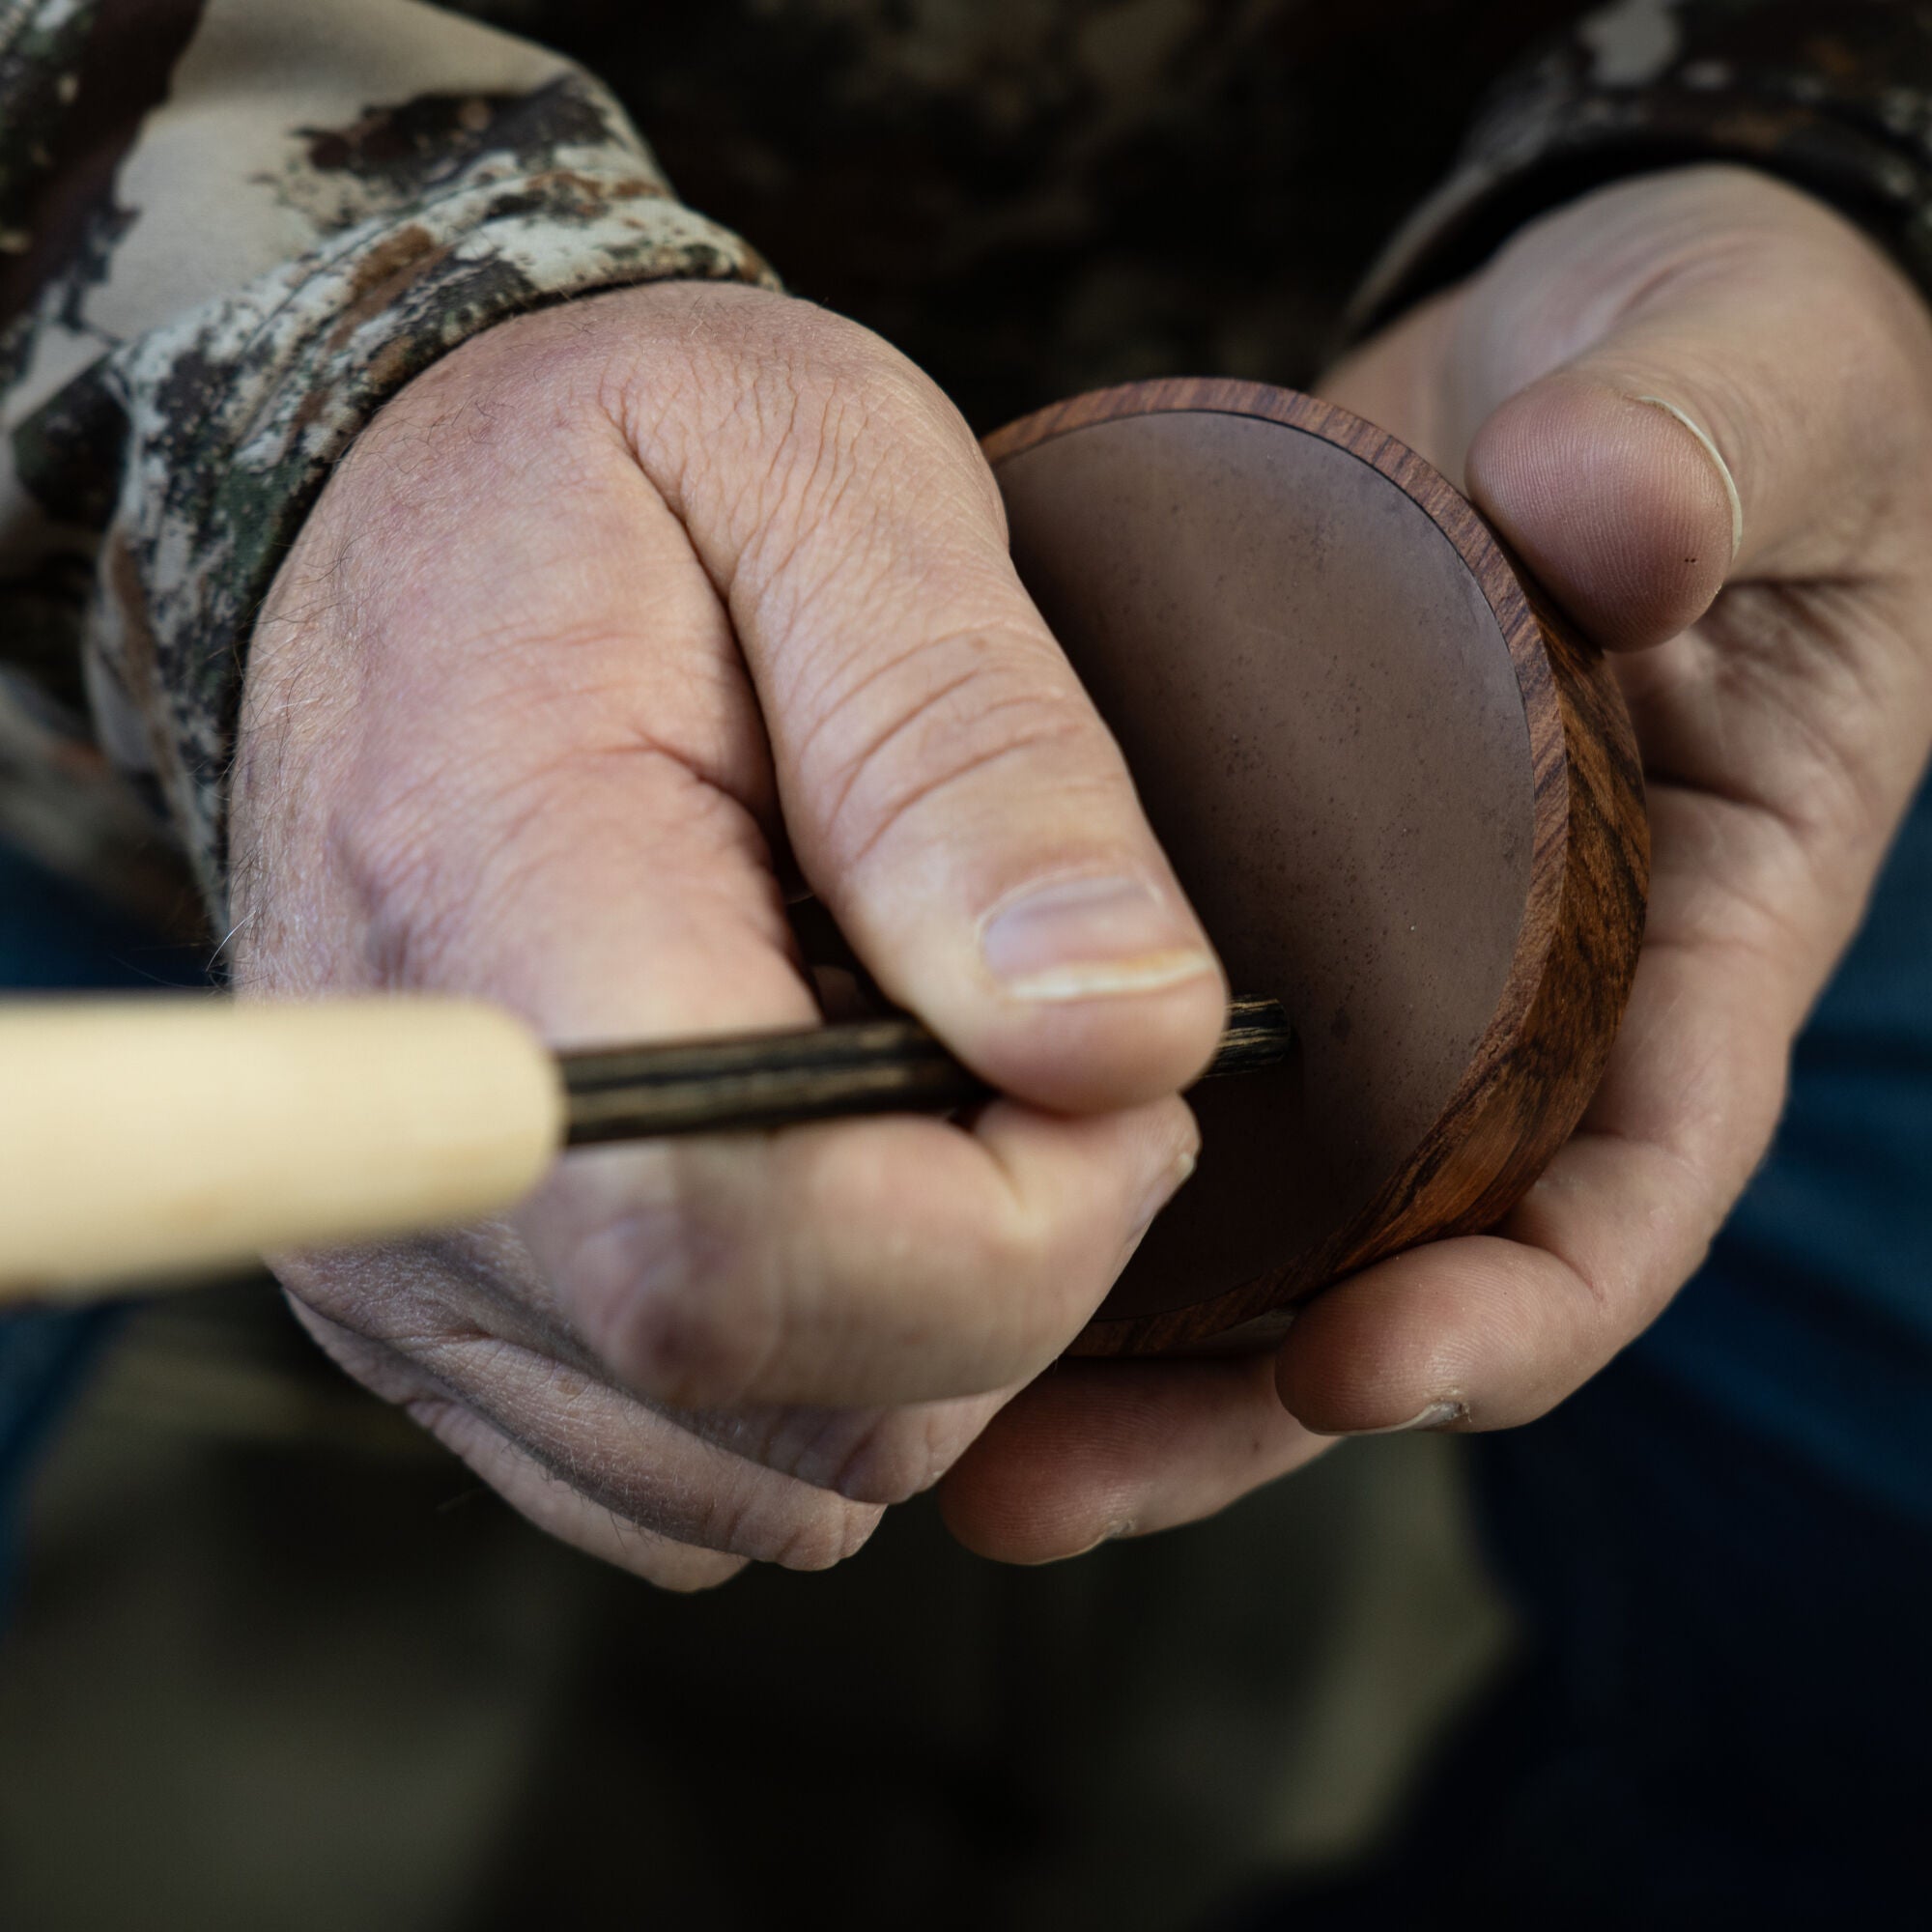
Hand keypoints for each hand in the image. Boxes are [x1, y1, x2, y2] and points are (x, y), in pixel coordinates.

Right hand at [230, 282, 1223, 1584]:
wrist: (399, 518)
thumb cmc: (621, 466)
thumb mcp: (834, 489)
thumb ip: (975, 765)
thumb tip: (1116, 1040)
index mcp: (496, 908)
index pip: (740, 1248)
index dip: (1015, 1231)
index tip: (1113, 1073)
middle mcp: (406, 1140)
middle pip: (781, 1397)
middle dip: (1017, 1277)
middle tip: (1045, 1054)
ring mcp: (405, 1250)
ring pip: (761, 1472)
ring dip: (936, 1327)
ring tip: (924, 1088)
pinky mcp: (436, 1302)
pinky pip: (686, 1471)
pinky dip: (832, 1370)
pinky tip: (839, 1176)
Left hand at [941, 165, 1931, 1557]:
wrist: (1576, 350)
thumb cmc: (1716, 373)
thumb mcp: (1745, 378)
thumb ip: (1703, 441)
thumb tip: (1608, 518)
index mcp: (1688, 928)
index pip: (1628, 1176)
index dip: (1513, 1305)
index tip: (1362, 1368)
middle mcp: (1517, 992)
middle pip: (1391, 1259)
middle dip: (1231, 1399)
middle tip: (1031, 1484)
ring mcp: (1367, 964)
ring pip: (1248, 1205)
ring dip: (1101, 1338)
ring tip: (941, 1435)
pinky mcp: (1239, 901)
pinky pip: (1147, 1066)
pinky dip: (1038, 1155)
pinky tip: (898, 1207)